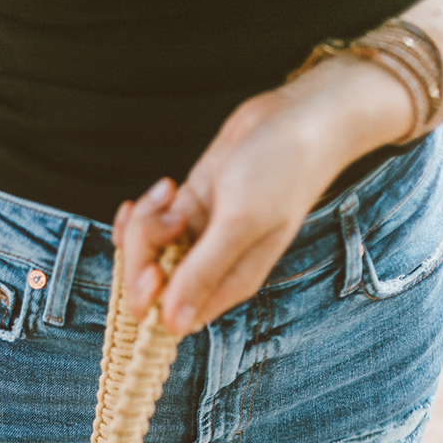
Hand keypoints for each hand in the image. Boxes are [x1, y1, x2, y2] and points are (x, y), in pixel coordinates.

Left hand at [114, 57, 413, 335]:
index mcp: (227, 284)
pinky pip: (147, 226)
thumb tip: (172, 325)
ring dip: (145, 222)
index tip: (154, 267)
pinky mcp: (188, 211)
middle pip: (148, 284)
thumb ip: (205, 272)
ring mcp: (197, 239)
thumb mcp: (242, 221)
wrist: (300, 117)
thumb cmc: (283, 168)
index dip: (148, 299)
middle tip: (171, 218)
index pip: (169, 317)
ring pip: (143, 250)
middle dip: (142, 252)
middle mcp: (210, 268)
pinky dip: (145, 208)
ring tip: (174, 192)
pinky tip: (164, 188)